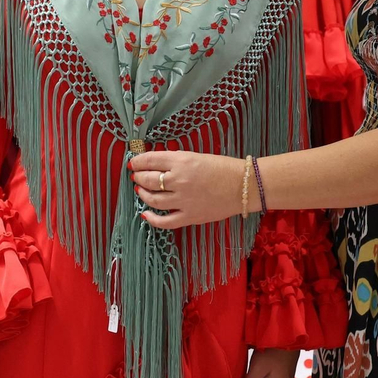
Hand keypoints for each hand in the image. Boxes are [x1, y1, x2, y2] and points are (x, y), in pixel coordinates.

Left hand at [129, 150, 251, 229]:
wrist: (244, 186)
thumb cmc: (223, 167)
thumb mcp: (196, 156)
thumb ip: (175, 161)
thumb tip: (156, 164)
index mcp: (181, 161)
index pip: (150, 160)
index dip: (138, 162)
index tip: (133, 163)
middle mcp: (179, 180)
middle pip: (148, 180)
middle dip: (138, 177)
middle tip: (136, 176)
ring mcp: (183, 201)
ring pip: (153, 199)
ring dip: (142, 194)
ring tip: (140, 191)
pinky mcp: (190, 216)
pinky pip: (165, 221)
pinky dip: (152, 219)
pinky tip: (145, 214)